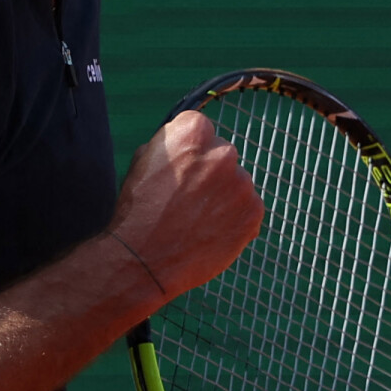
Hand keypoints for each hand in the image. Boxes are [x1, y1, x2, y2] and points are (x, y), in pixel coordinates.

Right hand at [109, 111, 263, 300]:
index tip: (180, 171)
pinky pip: (248, 209)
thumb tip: (187, 143)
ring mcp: (241, 184)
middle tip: (188, 200)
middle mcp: (223, 153)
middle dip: (210, 173)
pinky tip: (210, 233)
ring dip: (223, 197)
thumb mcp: (142, 162)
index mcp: (193, 132)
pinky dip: (234, 220)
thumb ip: (171, 145)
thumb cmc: (138, 212)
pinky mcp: (253, 212)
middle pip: (222, 156)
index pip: (201, 129)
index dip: (189, 152)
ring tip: (197, 221)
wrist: (144, 261)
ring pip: (237, 184)